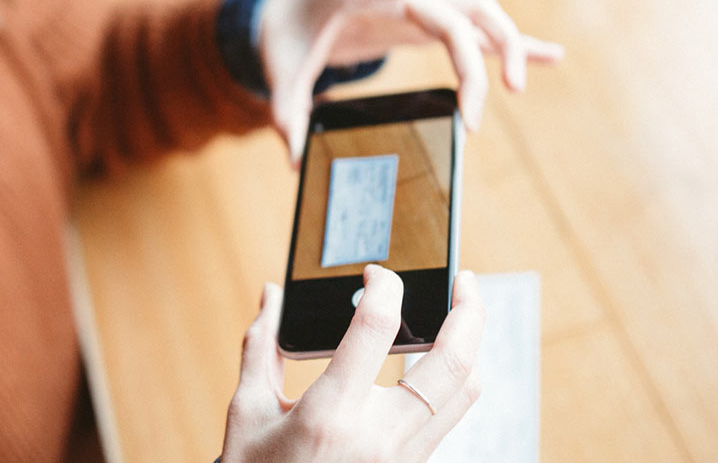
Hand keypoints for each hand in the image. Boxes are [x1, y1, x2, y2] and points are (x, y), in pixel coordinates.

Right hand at [221, 267, 485, 462]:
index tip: (376, 273)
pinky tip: (437, 363)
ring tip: (461, 317)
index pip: (377, 329)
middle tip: (463, 279)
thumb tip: (271, 296)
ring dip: (471, 348)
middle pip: (451, 363)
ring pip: (465, 394)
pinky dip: (453, 383)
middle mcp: (378, 438)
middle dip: (468, 312)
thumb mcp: (246, 412)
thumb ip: (260, 347)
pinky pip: (449, 419)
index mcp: (330, 414)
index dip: (383, 286)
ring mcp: (402, 458)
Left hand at [257, 0, 564, 161]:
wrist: (292, 8)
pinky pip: (476, 33)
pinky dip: (511, 44)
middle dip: (476, 62)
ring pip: (479, 18)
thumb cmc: (288, 29)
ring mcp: (420, 7)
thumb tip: (292, 158)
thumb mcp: (278, 65)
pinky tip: (550, 55)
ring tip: (519, 88)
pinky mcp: (428, 25)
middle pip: (459, 15)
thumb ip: (285, 107)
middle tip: (475, 117)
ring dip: (506, 48)